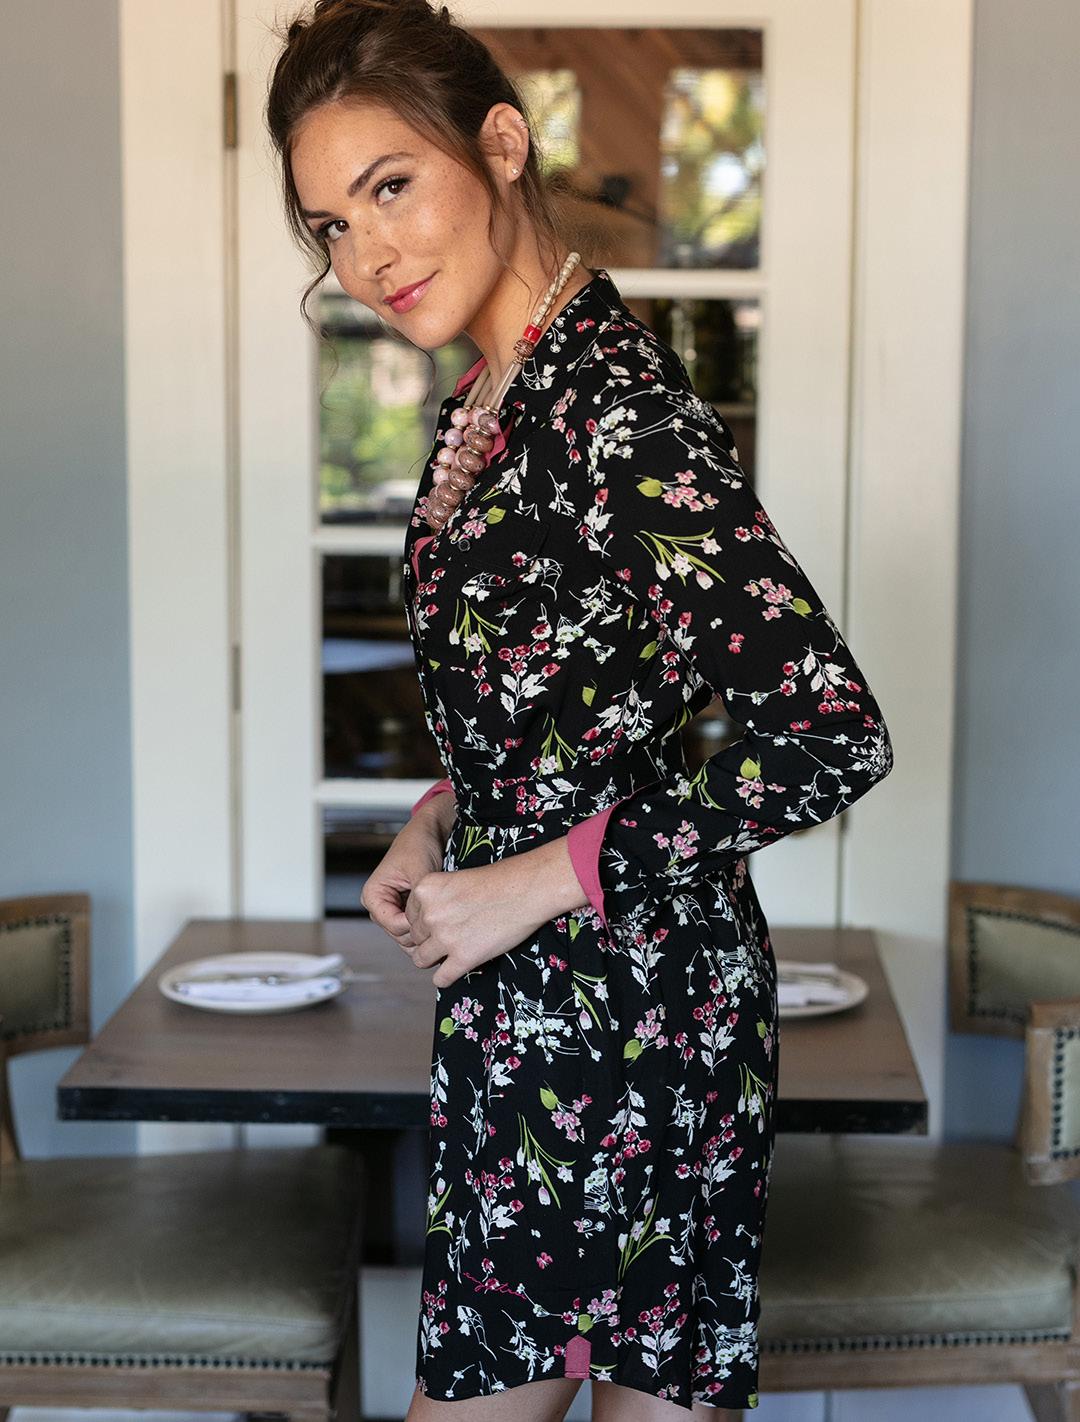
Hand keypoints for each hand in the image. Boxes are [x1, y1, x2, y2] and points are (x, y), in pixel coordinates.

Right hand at [361, 797, 455, 950]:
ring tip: (445, 919)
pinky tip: (443, 918)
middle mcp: (380, 906)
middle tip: (444, 921)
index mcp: (373, 895)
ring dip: (427, 931)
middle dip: (422, 932)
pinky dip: (429, 927)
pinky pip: (417, 928)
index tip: (435, 917)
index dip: (416, 926)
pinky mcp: (407, 910)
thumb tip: (423, 923)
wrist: (430, 830)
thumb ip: (419, 899)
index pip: (394, 926)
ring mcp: (394, 909)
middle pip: (400, 935)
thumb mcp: (420, 871)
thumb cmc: (419, 843)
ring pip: (409, 936)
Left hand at [403, 836, 589, 988]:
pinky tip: (458, 966)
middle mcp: (430, 914)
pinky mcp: (464, 957)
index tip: (443, 920)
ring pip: (421, 959)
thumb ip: (436, 900)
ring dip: (435, 958)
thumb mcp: (456, 879)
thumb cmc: (498, 881)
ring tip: (452, 951)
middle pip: (415, 938)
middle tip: (453, 933)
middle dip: (431, 938)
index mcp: (424, 889)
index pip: (408, 916)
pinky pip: (441, 979)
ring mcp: (445, 937)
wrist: (526, 889)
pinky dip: (447, 976)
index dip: (425, 921)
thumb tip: (425, 926)